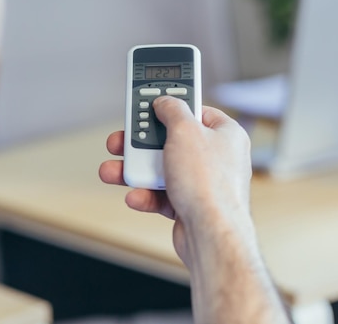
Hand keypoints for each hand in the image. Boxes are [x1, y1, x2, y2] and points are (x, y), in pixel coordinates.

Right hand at [99, 97, 251, 263]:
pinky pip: (162, 194)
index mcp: (225, 134)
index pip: (194, 110)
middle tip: (121, 140)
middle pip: (171, 141)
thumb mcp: (184, 131)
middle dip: (141, 143)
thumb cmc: (209, 185)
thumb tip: (164, 101)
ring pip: (161, 169)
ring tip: (112, 171)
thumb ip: (172, 110)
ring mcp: (203, 183)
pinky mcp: (190, 205)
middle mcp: (216, 157)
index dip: (170, 106)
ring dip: (135, 170)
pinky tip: (135, 196)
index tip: (150, 103)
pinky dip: (145, 195)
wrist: (211, 236)